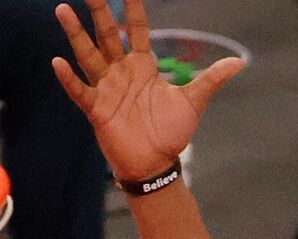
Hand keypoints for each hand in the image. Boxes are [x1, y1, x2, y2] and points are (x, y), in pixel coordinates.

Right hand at [52, 0, 243, 182]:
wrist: (156, 164)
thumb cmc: (170, 132)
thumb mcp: (193, 101)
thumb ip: (211, 79)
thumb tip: (239, 62)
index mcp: (143, 65)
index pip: (136, 29)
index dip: (133, 8)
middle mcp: (121, 71)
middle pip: (108, 34)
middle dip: (100, 12)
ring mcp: (106, 88)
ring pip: (88, 55)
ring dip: (76, 34)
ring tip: (63, 9)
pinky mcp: (96, 109)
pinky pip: (80, 90)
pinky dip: (69, 78)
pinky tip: (58, 62)